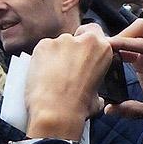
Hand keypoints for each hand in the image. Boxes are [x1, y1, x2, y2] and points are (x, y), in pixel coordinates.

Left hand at [25, 24, 111, 140]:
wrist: (56, 111)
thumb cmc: (78, 107)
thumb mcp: (98, 96)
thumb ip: (96, 84)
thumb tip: (94, 93)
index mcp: (102, 48)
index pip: (94, 32)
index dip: (85, 41)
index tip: (79, 51)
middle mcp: (84, 40)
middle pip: (73, 38)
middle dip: (68, 50)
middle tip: (62, 68)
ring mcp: (62, 41)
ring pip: (56, 44)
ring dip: (53, 55)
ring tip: (49, 74)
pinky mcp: (43, 45)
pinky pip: (41, 49)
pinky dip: (39, 58)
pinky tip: (39, 73)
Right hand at [108, 19, 142, 139]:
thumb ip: (136, 110)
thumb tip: (109, 109)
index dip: (126, 43)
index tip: (108, 44)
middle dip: (124, 36)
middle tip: (107, 50)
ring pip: (137, 34)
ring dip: (121, 40)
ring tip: (105, 54)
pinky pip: (133, 46)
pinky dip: (121, 49)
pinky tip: (110, 59)